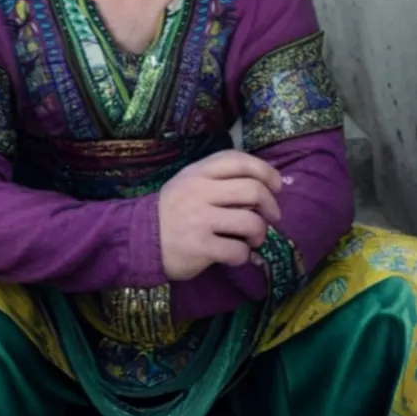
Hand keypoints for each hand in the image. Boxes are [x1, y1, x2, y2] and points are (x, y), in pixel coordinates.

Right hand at [158, 150, 281, 280]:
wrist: (140, 238)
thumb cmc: (173, 210)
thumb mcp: (189, 182)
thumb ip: (219, 178)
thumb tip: (263, 184)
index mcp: (198, 172)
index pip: (238, 160)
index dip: (265, 170)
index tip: (276, 186)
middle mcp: (200, 191)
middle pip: (252, 189)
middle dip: (271, 205)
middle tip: (272, 217)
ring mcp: (200, 219)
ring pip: (250, 222)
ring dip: (260, 233)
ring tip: (254, 239)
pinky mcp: (200, 247)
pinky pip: (238, 251)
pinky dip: (244, 255)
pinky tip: (236, 254)